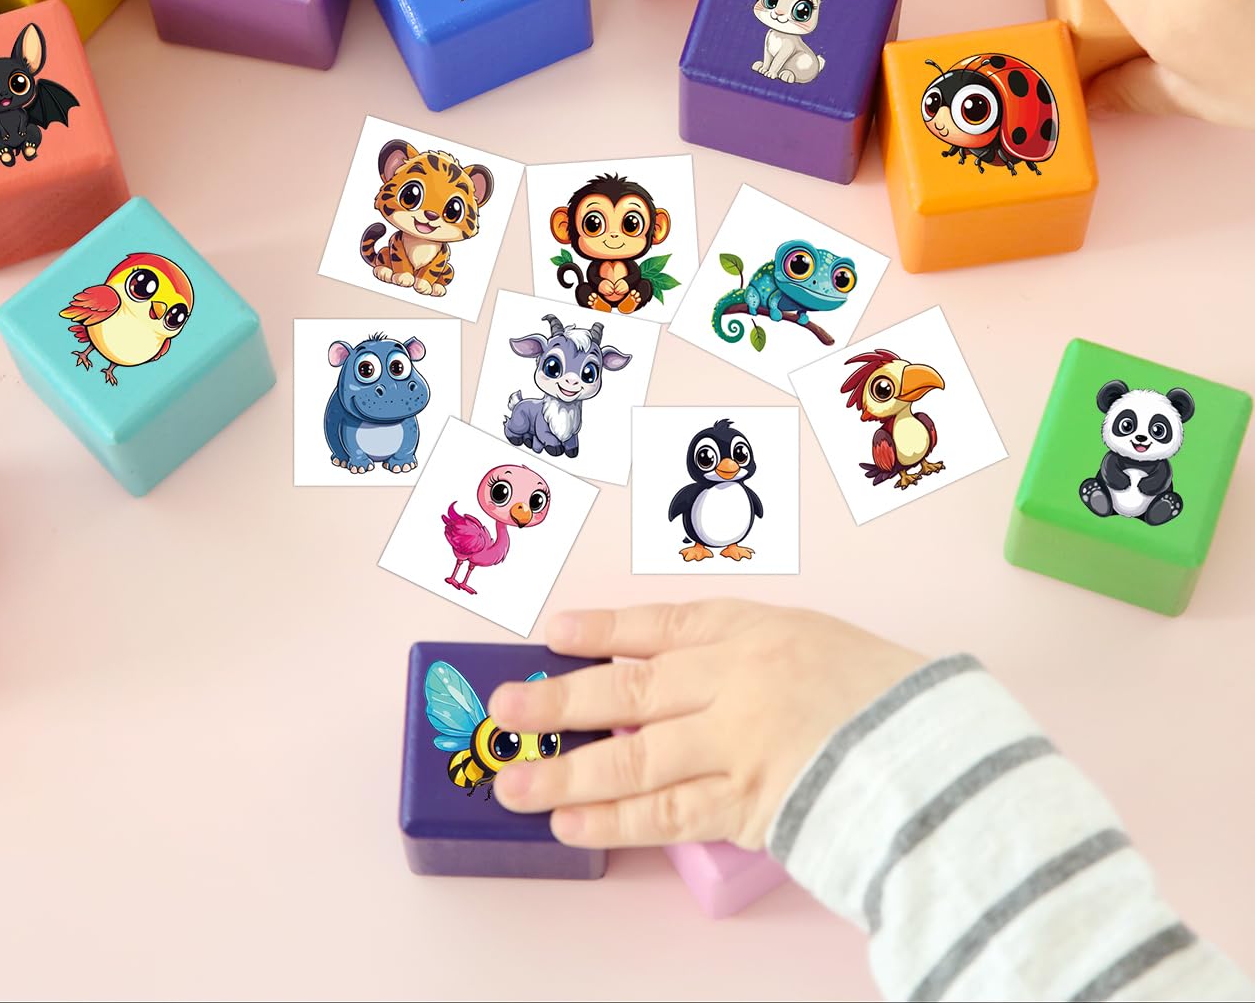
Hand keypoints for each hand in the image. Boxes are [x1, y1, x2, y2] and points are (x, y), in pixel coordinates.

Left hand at [486, 600, 922, 850]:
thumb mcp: (809, 641)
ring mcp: (735, 746)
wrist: (946, 751)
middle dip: (557, 700)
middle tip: (503, 708)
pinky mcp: (748, 806)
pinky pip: (667, 815)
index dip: (600, 629)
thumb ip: (740, 656)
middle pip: (625, 691)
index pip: (657, 625)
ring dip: (565, 774)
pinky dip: (615, 822)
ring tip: (512, 782)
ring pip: (631, 759)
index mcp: (750, 629)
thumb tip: (663, 682)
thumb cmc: (883, 692)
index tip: (553, 632)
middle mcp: (731, 680)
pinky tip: (572, 825)